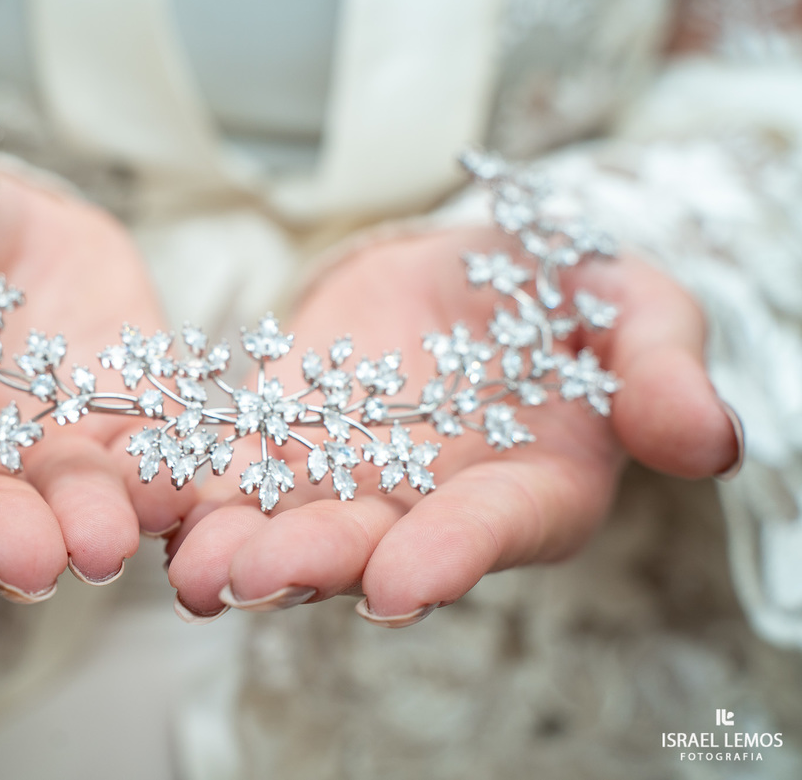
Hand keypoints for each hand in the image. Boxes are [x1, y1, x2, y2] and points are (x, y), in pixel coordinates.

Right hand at [0, 167, 194, 598]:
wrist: (17, 220)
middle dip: (2, 538)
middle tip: (31, 562)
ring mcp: (51, 453)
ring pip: (67, 505)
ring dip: (86, 527)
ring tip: (106, 543)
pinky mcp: (129, 432)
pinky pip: (151, 464)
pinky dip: (167, 482)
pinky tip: (183, 492)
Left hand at [166, 227, 739, 622]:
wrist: (478, 269)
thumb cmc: (572, 298)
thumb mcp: (637, 313)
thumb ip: (661, 372)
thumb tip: (706, 440)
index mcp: (526, 490)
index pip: (490, 532)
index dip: (450, 556)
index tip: (401, 582)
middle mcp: (428, 504)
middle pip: (371, 543)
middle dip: (315, 562)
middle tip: (254, 579)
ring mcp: (348, 474)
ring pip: (287, 520)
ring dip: (236, 545)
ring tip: (186, 565)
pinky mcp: (284, 432)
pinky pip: (233, 463)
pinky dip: (193, 482)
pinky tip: (145, 493)